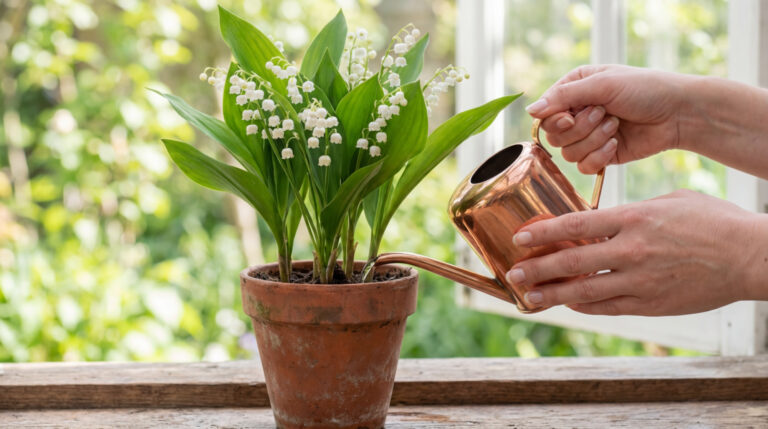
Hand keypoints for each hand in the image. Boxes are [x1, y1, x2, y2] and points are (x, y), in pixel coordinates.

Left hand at [504, 190, 767, 315]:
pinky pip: (609, 307)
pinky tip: (568, 304)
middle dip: (538, 269)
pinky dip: (585, 306)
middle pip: (572, 263)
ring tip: (528, 297)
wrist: (750, 256)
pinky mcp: (651, 303)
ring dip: (553, 295)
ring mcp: (641, 280)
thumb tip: (602, 218)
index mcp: (634, 218)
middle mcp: (632, 250)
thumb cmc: (713, 221)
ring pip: (585, 291)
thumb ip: (631, 211)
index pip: (576, 226)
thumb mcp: (669, 201)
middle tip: (513, 274)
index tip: (520, 238)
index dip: (544, 233)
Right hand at [526, 65, 690, 173]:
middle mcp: (576, 114)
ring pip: (568, 154)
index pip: (544, 114)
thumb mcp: (603, 84)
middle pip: (554, 136)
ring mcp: (588, 137)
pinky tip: (617, 143)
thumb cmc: (645, 89)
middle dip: (581, 128)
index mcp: (573, 90)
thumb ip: (564, 96)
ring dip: (594, 140)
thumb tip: (530, 111)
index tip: (572, 115)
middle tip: (605, 114)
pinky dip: (599, 156)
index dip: (555, 120)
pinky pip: (583, 167)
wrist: (678, 113)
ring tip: (616, 126)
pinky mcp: (600, 156)